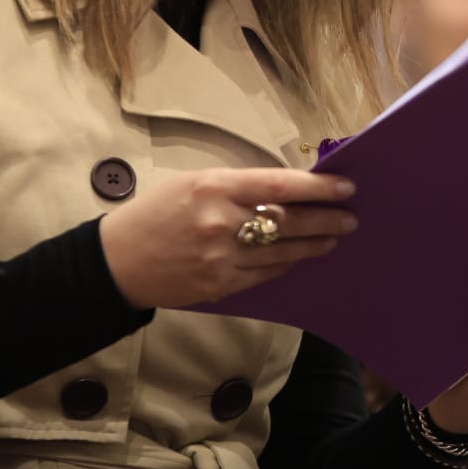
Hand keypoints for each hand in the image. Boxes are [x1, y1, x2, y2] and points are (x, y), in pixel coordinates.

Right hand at [97, 168, 356, 309]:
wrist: (117, 261)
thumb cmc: (156, 213)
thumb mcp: (193, 182)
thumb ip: (238, 185)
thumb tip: (287, 187)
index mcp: (214, 188)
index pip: (278, 186)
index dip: (317, 187)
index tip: (344, 187)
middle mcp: (220, 222)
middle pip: (288, 220)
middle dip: (325, 218)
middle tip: (350, 217)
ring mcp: (221, 258)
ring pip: (282, 251)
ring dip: (314, 244)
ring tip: (335, 237)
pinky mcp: (220, 286)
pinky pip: (265, 274)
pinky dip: (287, 263)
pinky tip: (302, 255)